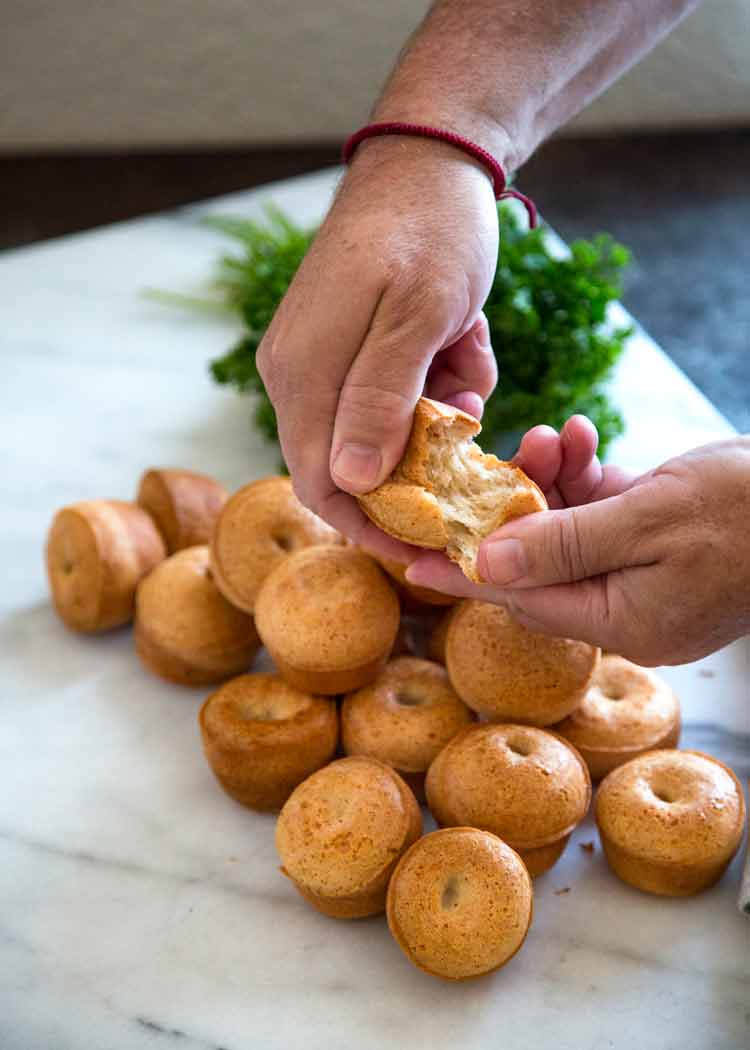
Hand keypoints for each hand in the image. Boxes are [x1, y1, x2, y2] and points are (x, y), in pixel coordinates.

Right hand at [256, 136, 501, 559]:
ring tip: (466, 352)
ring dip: (439, 410)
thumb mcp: (418, 314)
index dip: (377, 527)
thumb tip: (354, 483)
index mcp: (304, 374)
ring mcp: (319, 359)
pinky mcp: (346, 346)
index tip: (438, 542)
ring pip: (383, 429)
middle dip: (423, 454)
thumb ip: (382, 399)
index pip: (323, 486)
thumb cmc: (429, 229)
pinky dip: (436, 381)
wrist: (429, 159)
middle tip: (470, 401)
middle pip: (355, 463)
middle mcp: (298, 374)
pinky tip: (457, 337)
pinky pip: (393, 395)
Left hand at [407, 424, 749, 664]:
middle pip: (539, 563)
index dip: (462, 575)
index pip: (521, 599)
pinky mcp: (655, 543)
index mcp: (624, 621)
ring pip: (568, 532)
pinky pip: (601, 517)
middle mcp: (628, 608)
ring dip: (553, 481)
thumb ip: (565, 543)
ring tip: (559, 435)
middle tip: (508, 456)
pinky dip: (588, 479)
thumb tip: (489, 562)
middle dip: (516, 507)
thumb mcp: (651, 518)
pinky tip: (586, 439)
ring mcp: (643, 577)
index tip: (406, 560)